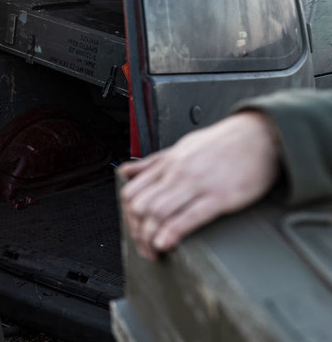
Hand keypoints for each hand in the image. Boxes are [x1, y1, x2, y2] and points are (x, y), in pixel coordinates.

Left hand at [119, 111, 280, 260]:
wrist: (261, 136)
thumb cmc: (224, 144)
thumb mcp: (182, 147)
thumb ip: (153, 162)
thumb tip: (126, 171)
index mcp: (167, 163)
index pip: (131, 193)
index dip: (127, 217)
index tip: (134, 231)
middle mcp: (177, 173)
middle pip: (140, 207)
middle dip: (137, 232)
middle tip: (143, 247)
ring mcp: (197, 184)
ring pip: (157, 213)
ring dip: (150, 238)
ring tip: (154, 251)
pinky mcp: (219, 196)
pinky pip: (188, 217)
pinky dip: (171, 233)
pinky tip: (166, 244)